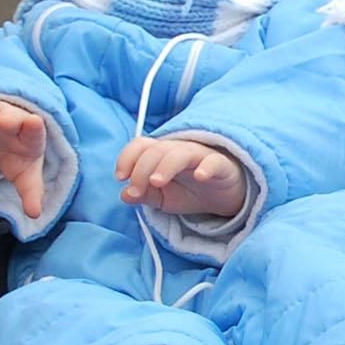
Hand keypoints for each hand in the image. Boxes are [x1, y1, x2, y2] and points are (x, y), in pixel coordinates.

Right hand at [0, 92, 50, 219]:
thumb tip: (35, 215)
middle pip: (11, 115)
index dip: (33, 127)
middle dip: (9, 117)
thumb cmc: (16, 156)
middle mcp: (12, 120)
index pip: (34, 130)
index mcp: (29, 136)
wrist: (0, 137)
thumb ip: (31, 192)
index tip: (33, 122)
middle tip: (4, 123)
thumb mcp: (24, 174)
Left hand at [117, 136, 247, 217]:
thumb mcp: (162, 198)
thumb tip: (123, 195)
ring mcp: (200, 156)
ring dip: (165, 166)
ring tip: (156, 183)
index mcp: (161, 154)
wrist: (224, 196)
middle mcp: (178, 150)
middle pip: (157, 150)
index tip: (120, 178)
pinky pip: (214, 162)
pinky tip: (200, 176)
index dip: (127, 157)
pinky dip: (206, 167)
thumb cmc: (190, 191)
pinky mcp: (221, 166)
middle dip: (141, 169)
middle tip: (137, 191)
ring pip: (181, 153)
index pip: (140, 145)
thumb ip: (143, 195)